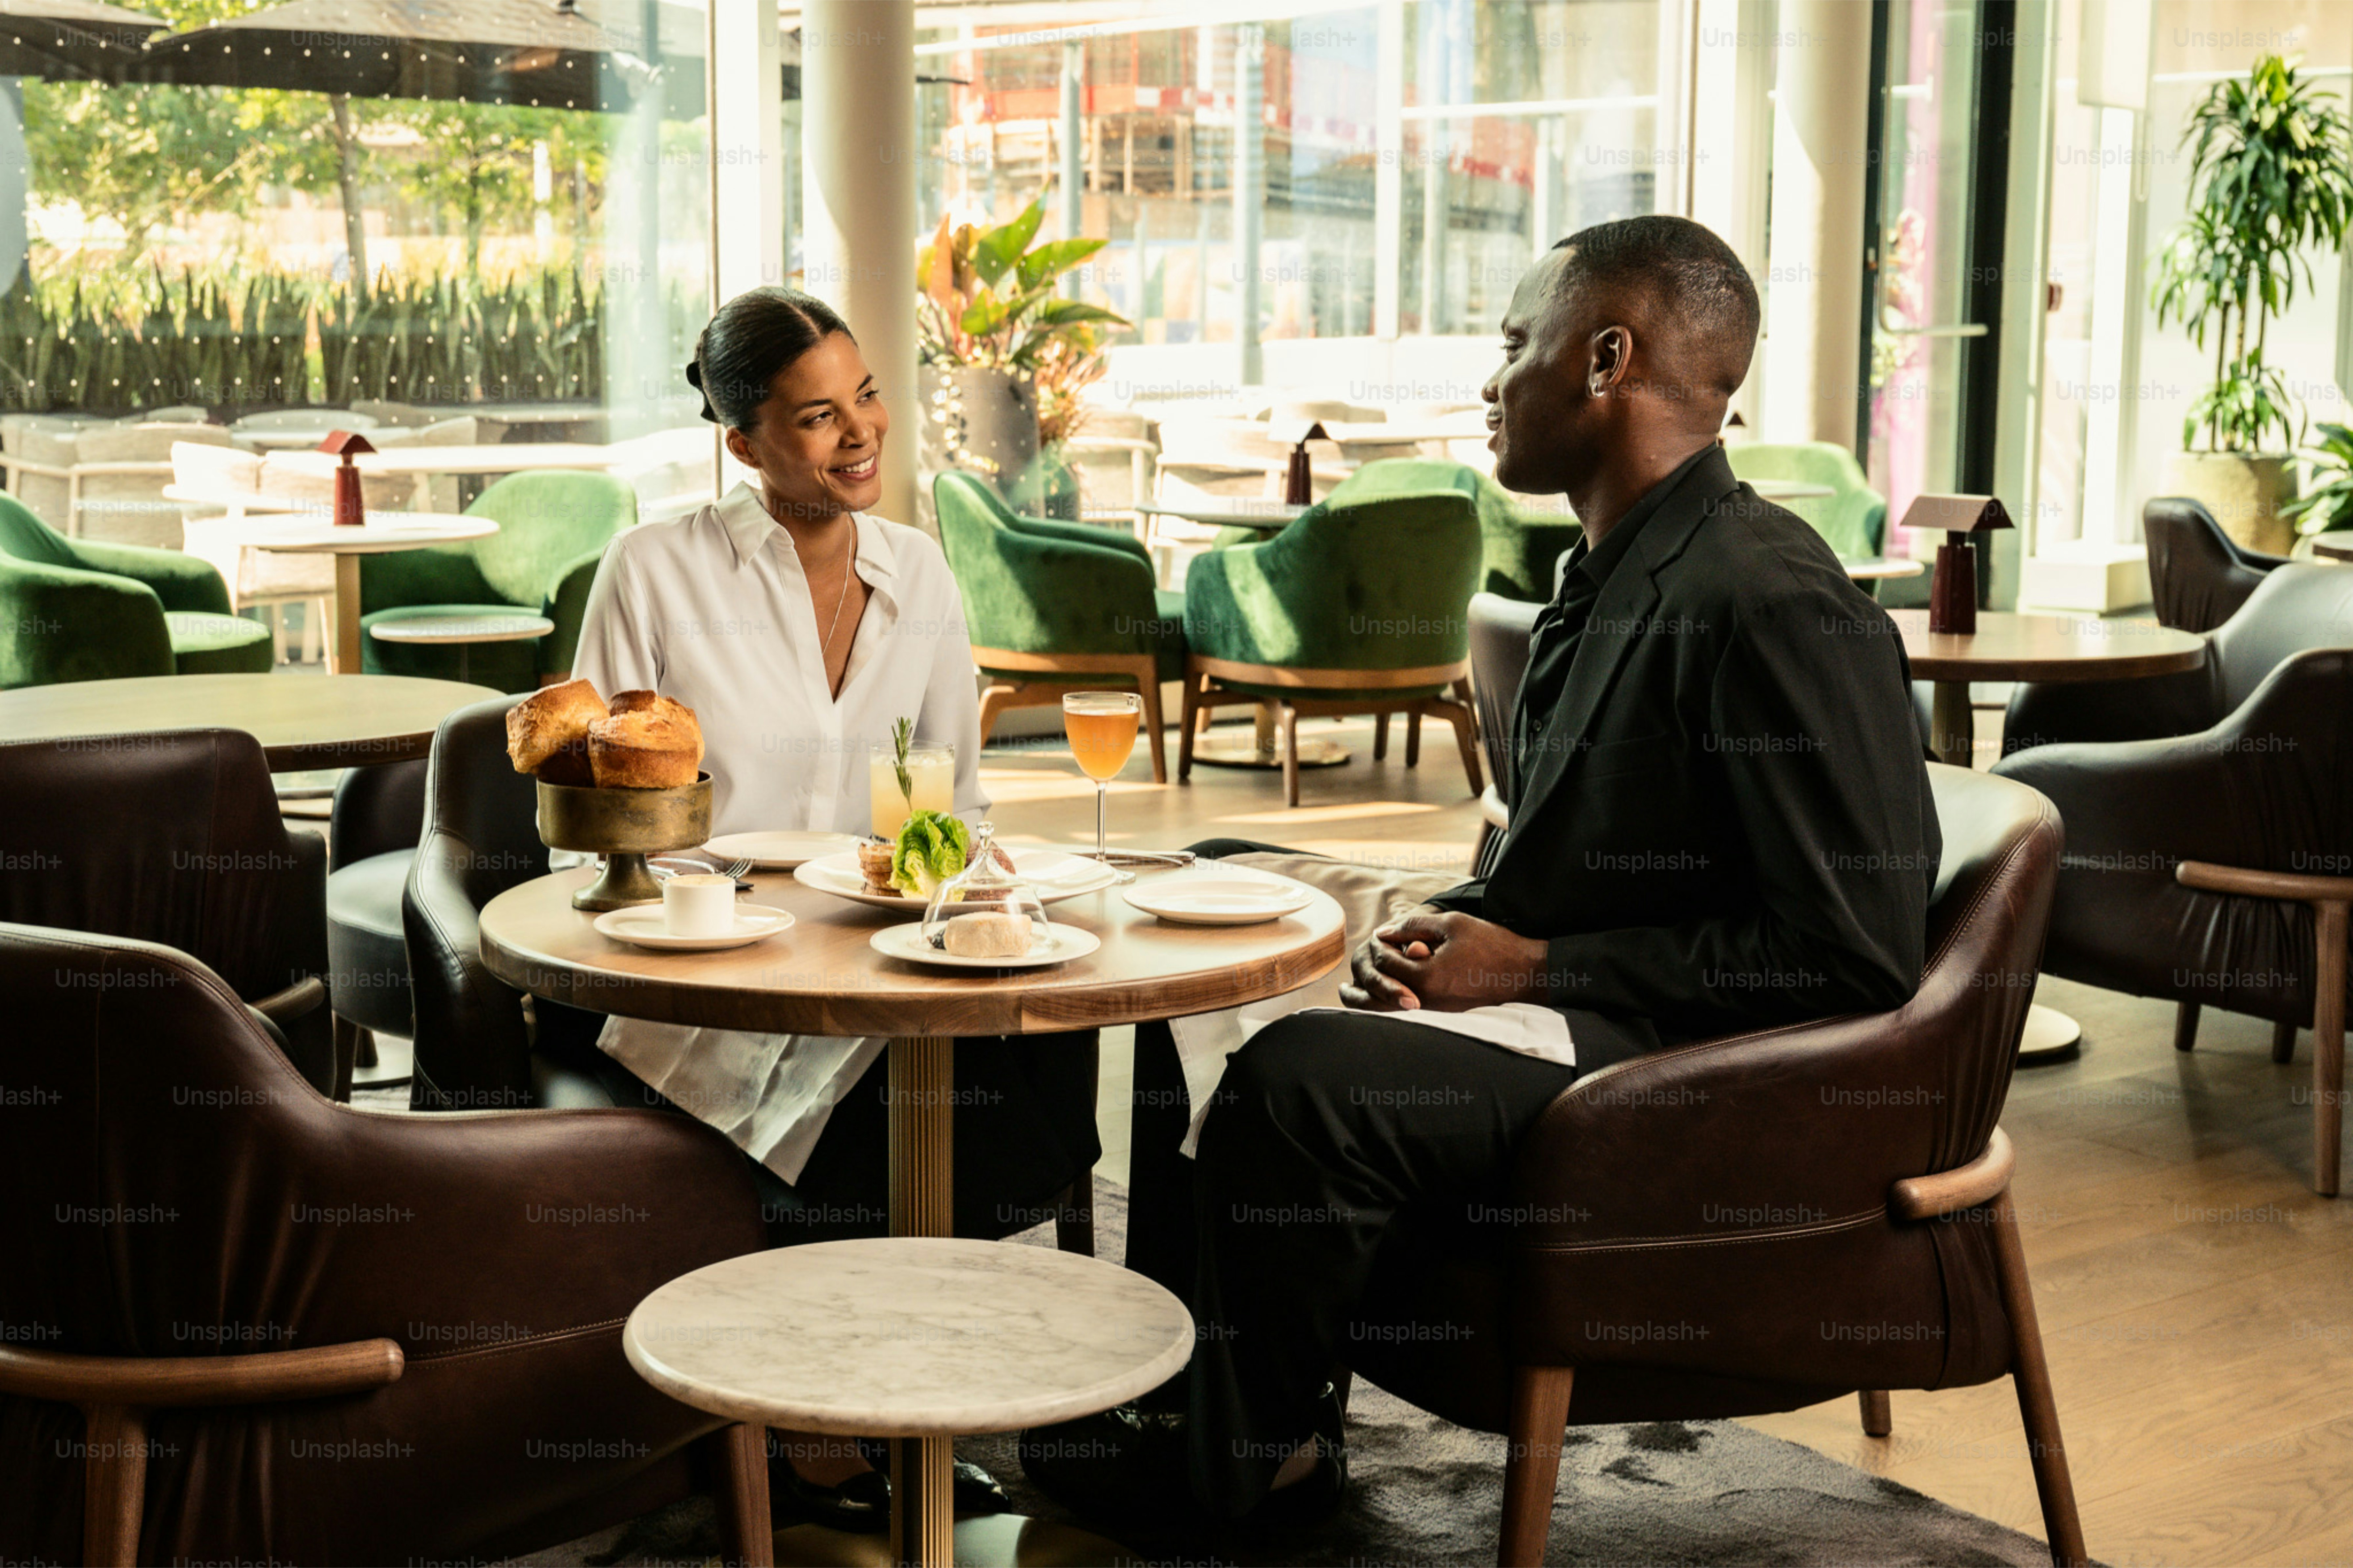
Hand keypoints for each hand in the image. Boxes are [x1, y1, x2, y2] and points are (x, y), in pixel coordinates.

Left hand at [1340, 909, 1549, 1012]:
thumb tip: (1382, 932)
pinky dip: (1388, 1009)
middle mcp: (1426, 1001)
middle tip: (1346, 983)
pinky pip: (1405, 1016)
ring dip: (1368, 1003)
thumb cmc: (1492, 944)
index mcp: (1426, 977)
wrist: (1526, 974)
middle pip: (1377, 997)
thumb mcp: (1452, 924)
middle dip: (1360, 987)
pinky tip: (1381, 1001)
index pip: (1385, 961)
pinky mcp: (1443, 1016)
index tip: (1380, 936)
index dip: (1379, 945)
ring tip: (1350, 996)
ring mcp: (1435, 1012)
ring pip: (1388, 1014)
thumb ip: (1413, 926)